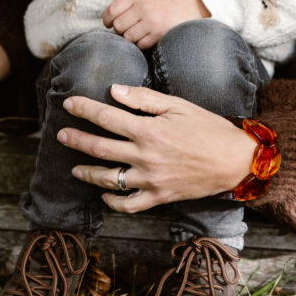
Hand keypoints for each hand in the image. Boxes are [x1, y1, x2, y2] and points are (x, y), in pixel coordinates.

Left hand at [58, 84, 256, 212]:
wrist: (235, 160)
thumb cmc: (208, 127)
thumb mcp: (178, 105)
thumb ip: (143, 98)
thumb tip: (113, 90)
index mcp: (149, 130)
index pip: (106, 117)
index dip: (83, 109)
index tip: (68, 104)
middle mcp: (145, 156)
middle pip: (99, 148)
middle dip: (76, 139)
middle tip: (60, 134)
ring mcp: (151, 180)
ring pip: (108, 179)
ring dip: (87, 172)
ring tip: (74, 168)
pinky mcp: (159, 197)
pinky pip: (129, 204)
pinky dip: (113, 201)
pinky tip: (104, 194)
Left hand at [103, 0, 209, 48]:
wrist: (193, 2)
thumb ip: (129, 3)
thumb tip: (110, 20)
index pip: (112, 10)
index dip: (106, 19)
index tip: (108, 23)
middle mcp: (144, 8)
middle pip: (118, 26)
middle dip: (120, 29)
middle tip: (128, 28)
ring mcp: (152, 22)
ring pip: (128, 37)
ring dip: (131, 38)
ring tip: (140, 32)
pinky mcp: (159, 34)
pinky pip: (141, 44)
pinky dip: (142, 43)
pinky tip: (148, 37)